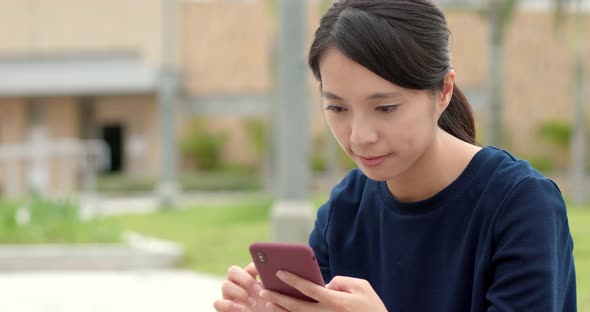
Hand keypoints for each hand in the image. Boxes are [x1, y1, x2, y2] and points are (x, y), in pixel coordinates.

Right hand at [213, 263, 268, 311]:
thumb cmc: (268, 310)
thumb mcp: (273, 298)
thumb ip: (273, 286)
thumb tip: (280, 276)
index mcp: (250, 279)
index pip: (249, 267)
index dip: (255, 266)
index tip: (263, 270)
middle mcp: (236, 284)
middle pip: (232, 271)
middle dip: (245, 279)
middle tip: (258, 289)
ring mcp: (228, 296)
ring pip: (225, 285)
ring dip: (239, 293)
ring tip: (253, 303)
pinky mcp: (222, 308)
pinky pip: (218, 303)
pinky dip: (229, 305)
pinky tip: (243, 309)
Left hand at [259, 271, 386, 311]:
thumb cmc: (371, 306)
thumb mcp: (361, 287)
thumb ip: (341, 281)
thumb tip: (324, 283)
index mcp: (335, 300)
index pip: (308, 288)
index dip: (293, 280)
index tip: (278, 272)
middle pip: (296, 306)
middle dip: (278, 297)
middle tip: (262, 290)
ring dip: (280, 310)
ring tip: (267, 302)